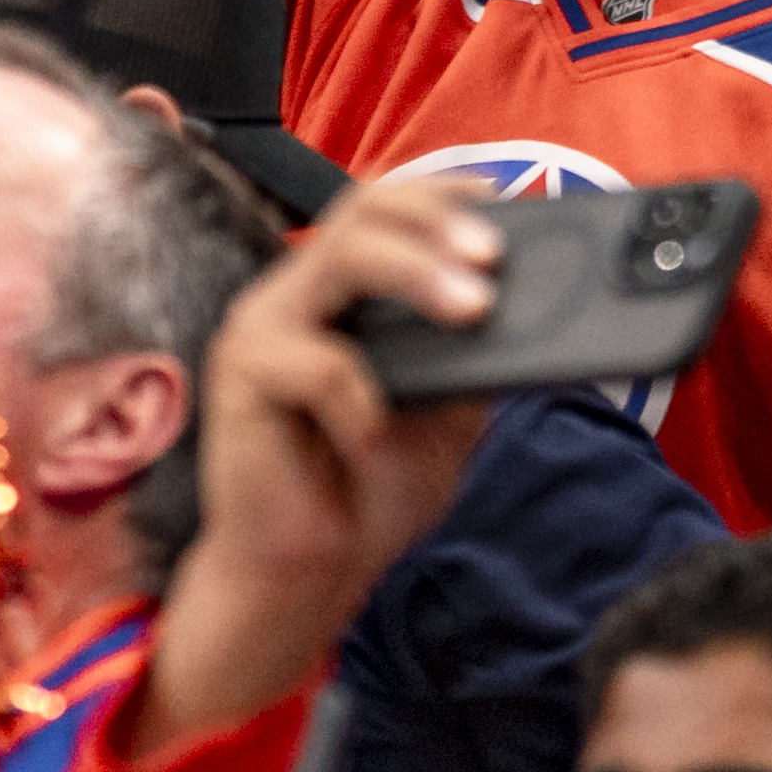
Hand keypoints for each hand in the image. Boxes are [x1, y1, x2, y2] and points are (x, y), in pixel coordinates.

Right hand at [134, 175, 513, 755]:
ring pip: (341, 257)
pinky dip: (363, 402)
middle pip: (363, 212)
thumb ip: (474, 357)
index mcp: (344, 295)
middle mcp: (299, 295)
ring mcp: (264, 327)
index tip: (503, 201)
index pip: (386, 210)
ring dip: (416, 274)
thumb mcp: (450, 415)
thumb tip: (530, 304)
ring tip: (471, 308)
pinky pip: (317, 363)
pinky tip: (371, 441)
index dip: (442, 194)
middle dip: (436, 223)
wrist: (310, 578)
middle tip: (493, 257)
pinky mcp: (241, 374)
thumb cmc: (371, 492)